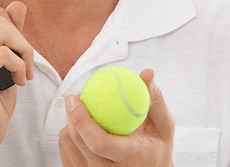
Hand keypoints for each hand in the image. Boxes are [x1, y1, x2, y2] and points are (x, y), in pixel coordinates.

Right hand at [0, 0, 33, 161]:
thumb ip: (7, 30)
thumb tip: (18, 5)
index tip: (10, 37)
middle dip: (18, 36)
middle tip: (23, 58)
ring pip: (1, 30)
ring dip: (22, 49)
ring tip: (23, 69)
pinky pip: (5, 52)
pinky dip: (20, 65)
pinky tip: (18, 79)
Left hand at [58, 69, 174, 165]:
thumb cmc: (158, 147)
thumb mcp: (164, 124)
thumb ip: (154, 98)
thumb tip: (147, 73)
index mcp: (130, 157)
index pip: (99, 142)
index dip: (81, 119)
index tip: (75, 99)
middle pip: (78, 141)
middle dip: (71, 114)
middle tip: (76, 97)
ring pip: (68, 146)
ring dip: (69, 124)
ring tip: (80, 112)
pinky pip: (66, 153)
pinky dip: (68, 137)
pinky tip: (79, 127)